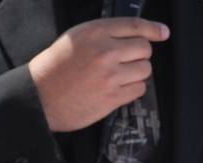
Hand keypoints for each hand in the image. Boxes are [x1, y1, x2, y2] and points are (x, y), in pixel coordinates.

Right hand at [28, 18, 169, 131]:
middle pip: (144, 49)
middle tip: (124, 63)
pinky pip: (138, 89)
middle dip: (138, 56)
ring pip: (144, 70)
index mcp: (95, 32)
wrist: (39, 97)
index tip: (163, 33)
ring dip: (136, 73)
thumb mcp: (75, 38)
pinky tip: (116, 89)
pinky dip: (131, 89)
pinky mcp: (112, 97)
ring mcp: (110, 75)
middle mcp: (105, 51)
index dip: (153, 29)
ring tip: (118, 77)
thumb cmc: (54, 69)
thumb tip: (132, 36)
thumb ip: (102, 34)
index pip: (135, 26)